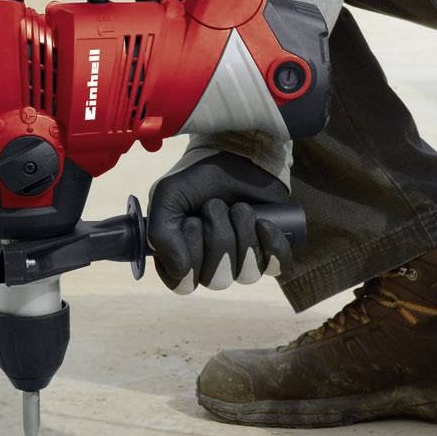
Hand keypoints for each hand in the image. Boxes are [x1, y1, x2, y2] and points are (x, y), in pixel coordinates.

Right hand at [147, 151, 295, 293]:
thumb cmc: (198, 176)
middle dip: (218, 236)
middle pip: (216, 279)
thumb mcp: (168, 195)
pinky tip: (263, 223)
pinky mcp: (268, 250)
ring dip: (243, 235)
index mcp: (180, 255)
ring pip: (247, 274)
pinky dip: (272, 244)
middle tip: (215, 206)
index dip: (190, 256)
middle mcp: (210, 264)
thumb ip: (159, 232)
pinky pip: (277, 266)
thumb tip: (181, 270)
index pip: (183, 283)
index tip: (191, 223)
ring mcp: (241, 259)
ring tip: (240, 208)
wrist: (235, 152)